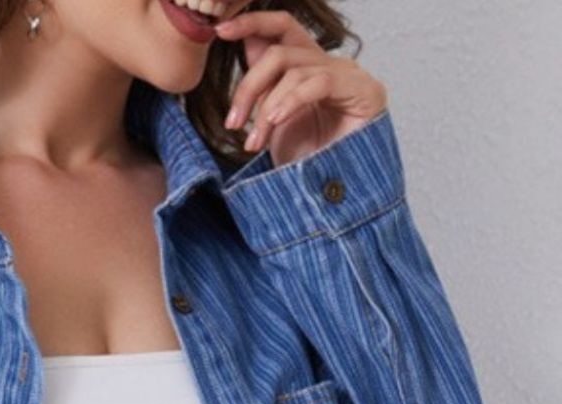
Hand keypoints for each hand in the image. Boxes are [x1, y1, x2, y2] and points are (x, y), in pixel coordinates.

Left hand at [215, 8, 387, 166]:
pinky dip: (291, 101)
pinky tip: (276, 122)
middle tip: (233, 123)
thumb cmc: (305, 164)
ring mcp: (347, 75)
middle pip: (279, 52)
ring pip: (294, 69)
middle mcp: (328, 64)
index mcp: (307, 67)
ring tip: (255, 143)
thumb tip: (242, 46)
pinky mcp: (362, 90)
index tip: (219, 31)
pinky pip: (319, 82)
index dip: (251, 23)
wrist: (329, 201)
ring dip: (266, 107)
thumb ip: (263, 85)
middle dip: (248, 86)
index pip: (281, 27)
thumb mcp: (273, 121)